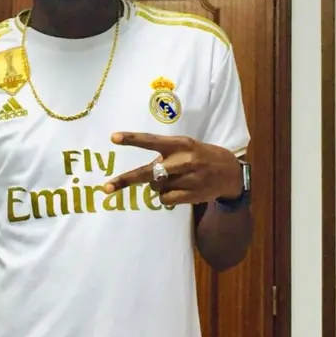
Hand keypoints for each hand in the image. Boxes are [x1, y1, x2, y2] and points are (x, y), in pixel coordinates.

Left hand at [103, 132, 242, 205]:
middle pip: (148, 172)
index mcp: (180, 144)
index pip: (152, 141)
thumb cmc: (200, 155)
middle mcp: (183, 161)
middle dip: (126, 180)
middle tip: (106, 187)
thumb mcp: (185, 147)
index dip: (132, 139)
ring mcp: (187, 179)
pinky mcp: (190, 195)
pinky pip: (164, 198)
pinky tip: (178, 189)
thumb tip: (144, 174)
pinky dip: (165, 196)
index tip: (114, 138)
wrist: (229, 172)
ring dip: (157, 185)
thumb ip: (166, 154)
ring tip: (174, 179)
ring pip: (155, 186)